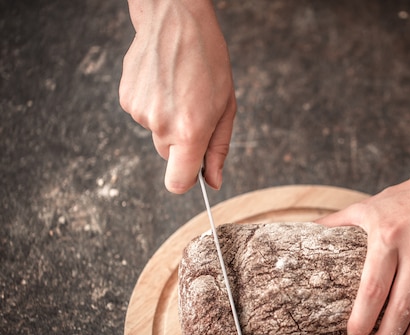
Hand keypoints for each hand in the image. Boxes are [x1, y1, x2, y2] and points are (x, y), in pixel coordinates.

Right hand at [119, 0, 235, 191]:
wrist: (175, 20)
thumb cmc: (208, 61)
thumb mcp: (226, 106)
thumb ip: (218, 149)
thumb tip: (213, 181)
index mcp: (190, 131)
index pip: (177, 182)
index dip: (185, 181)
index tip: (192, 172)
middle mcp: (161, 126)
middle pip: (169, 155)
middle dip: (182, 141)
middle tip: (194, 109)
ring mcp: (140, 112)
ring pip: (156, 133)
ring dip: (168, 119)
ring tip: (178, 88)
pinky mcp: (126, 100)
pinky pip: (143, 116)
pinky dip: (153, 105)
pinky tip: (162, 82)